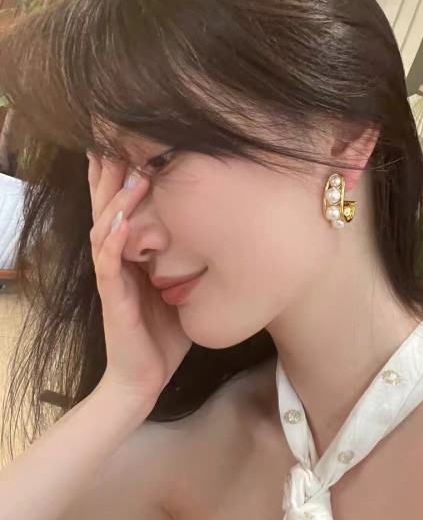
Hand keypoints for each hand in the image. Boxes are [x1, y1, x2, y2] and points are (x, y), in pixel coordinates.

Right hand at [87, 152, 192, 404]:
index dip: (119, 180)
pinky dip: (114, 242)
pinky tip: (122, 222)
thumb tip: (221, 237)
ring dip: (116, 201)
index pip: (120, 211)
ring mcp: (112, 280)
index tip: (127, 146)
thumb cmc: (163, 334)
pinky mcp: (113, 300)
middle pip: (106, 211)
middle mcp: (116, 262)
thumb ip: (187, 263)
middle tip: (113, 142)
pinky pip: (109, 266)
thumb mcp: (179, 289)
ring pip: (105, 231)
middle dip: (110, 177)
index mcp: (130, 257)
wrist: (144, 378)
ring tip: (129, 172)